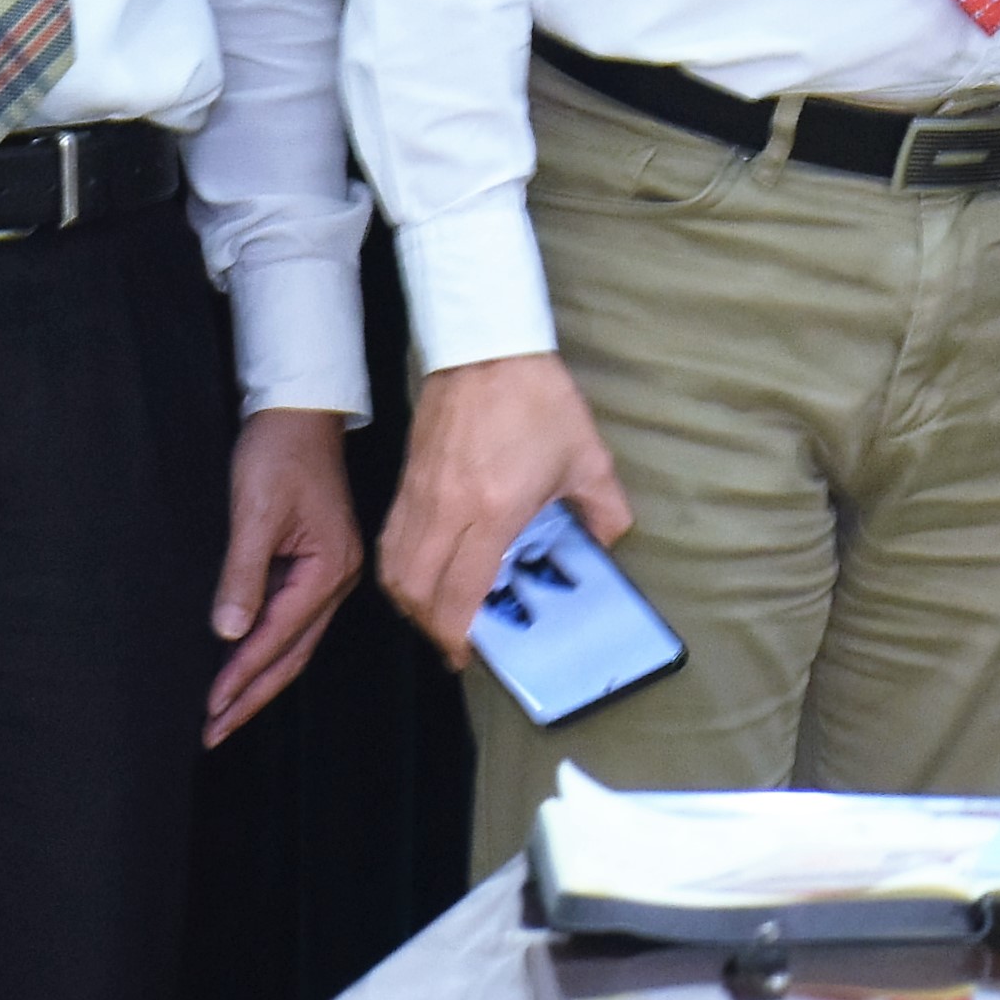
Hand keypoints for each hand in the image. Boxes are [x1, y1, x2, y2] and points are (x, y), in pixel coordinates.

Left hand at [205, 407, 365, 744]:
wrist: (300, 413)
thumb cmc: (277, 453)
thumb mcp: (254, 511)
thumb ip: (243, 574)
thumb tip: (228, 633)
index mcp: (329, 567)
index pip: (279, 635)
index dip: (242, 674)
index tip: (210, 708)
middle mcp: (337, 578)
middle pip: (294, 653)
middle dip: (253, 696)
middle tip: (213, 733)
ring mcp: (329, 574)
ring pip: (294, 643)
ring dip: (258, 680)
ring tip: (224, 715)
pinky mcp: (315, 566)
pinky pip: (290, 622)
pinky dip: (265, 651)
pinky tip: (242, 668)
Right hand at [380, 351, 632, 663]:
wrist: (486, 346)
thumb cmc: (538, 399)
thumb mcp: (588, 455)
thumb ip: (604, 507)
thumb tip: (608, 542)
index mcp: (492, 510)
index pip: (459, 593)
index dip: (458, 635)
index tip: (468, 653)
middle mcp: (446, 511)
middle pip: (416, 592)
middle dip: (430, 627)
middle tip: (455, 638)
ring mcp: (419, 496)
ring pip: (395, 570)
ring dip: (411, 601)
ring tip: (438, 611)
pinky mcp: (406, 480)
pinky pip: (391, 541)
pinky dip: (400, 567)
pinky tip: (424, 570)